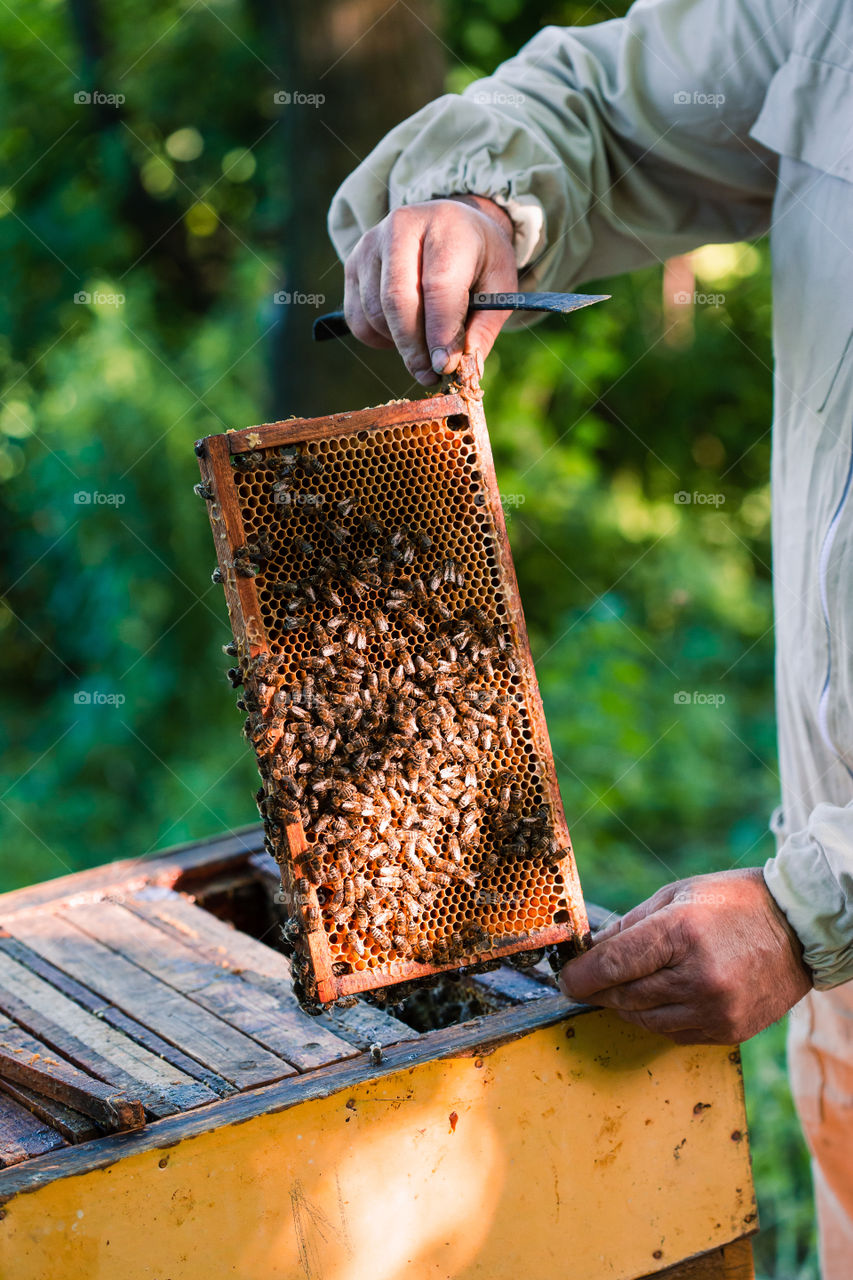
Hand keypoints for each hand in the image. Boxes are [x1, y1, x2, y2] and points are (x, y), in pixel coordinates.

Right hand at [342, 195, 517, 384]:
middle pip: (397, 300)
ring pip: (375, 313)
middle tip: (429, 375)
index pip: (438, 286)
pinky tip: (402, 334)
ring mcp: (370, 244)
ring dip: (398, 345)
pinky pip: (358, 318)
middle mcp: (402, 227)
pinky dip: (378, 338)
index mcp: (447, 227)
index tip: (444, 367)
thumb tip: (462, 369)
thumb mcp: (499, 287)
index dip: (440, 333)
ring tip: (423, 349)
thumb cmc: (478, 259)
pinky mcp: (352, 263)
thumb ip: (484, 327)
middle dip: (413, 347)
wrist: (450, 224)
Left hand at [559, 868, 812, 1044]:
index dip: (581, 976)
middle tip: (589, 982)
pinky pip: (674, 1033)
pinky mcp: (728, 1031)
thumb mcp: (677, 894)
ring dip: (626, 1006)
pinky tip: (662, 997)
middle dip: (600, 990)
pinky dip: (658, 1018)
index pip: (612, 965)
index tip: (567, 979)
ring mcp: (715, 1008)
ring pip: (644, 1020)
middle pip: (624, 996)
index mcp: (680, 932)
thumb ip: (631, 924)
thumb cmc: (734, 902)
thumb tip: (592, 950)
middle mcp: (697, 976)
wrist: (799, 929)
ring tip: (625, 987)